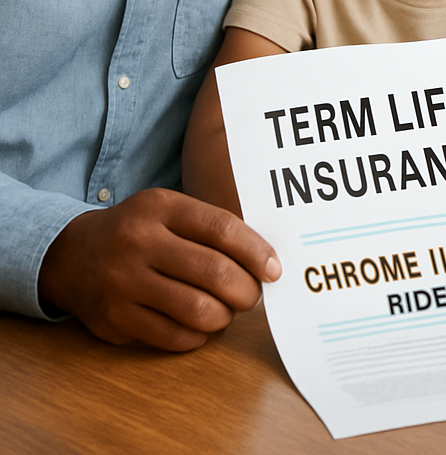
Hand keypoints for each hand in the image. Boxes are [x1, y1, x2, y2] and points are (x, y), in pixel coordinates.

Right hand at [38, 188, 280, 350]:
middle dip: (246, 290)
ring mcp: (123, 283)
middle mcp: (139, 242)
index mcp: (160, 207)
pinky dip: (199, 335)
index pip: (222, 229)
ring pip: (196, 309)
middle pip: (214, 272)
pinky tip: (203, 325)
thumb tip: (264, 261)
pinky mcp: (114, 320)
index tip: (274, 269)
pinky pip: (173, 336)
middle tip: (253, 295)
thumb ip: (212, 227)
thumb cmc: (141, 232)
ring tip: (229, 310)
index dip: (256, 251)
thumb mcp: (170, 210)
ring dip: (225, 315)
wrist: (72, 255)